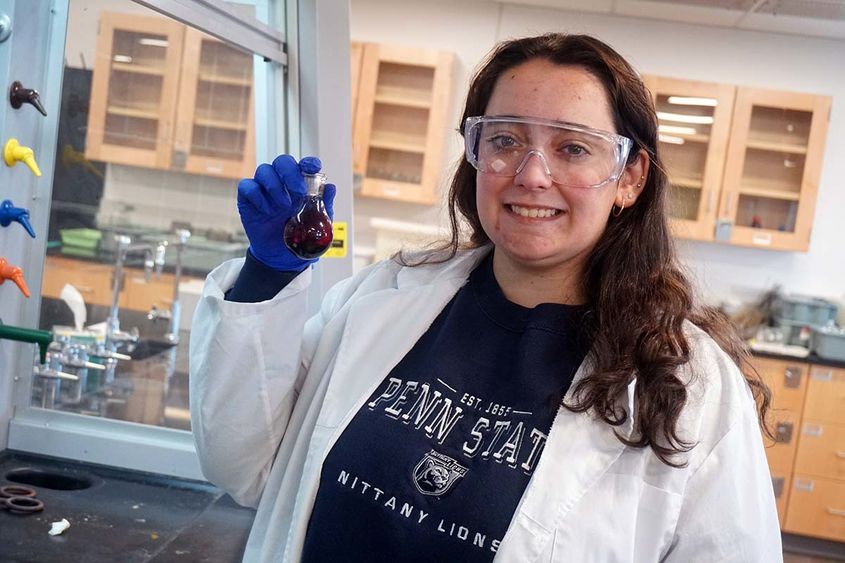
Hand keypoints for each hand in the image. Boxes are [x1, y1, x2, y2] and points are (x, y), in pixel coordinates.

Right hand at [237, 155, 336, 270]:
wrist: (281, 257)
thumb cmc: (299, 236)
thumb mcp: (317, 223)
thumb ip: (324, 205)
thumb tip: (331, 187)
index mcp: (299, 185)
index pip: (302, 165)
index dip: (308, 163)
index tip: (314, 167)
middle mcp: (281, 183)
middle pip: (282, 161)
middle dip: (290, 173)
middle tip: (298, 193)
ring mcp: (264, 190)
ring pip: (264, 170)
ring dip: (275, 186)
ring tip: (283, 206)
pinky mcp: (248, 200)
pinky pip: (247, 186)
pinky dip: (257, 196)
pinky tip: (266, 211)